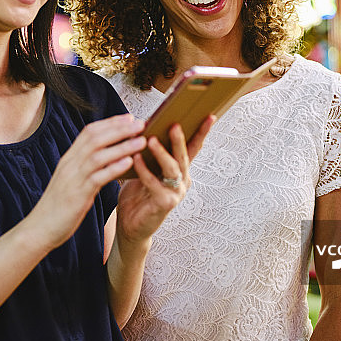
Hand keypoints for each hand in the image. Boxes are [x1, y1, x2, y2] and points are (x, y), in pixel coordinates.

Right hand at [30, 114, 145, 249]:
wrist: (40, 228)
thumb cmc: (58, 206)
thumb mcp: (70, 180)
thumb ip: (84, 166)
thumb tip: (103, 155)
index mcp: (69, 159)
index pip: (89, 132)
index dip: (110, 123)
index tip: (128, 117)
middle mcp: (70, 164)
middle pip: (95, 138)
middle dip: (119, 129)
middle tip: (141, 123)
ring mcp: (73, 178)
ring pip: (98, 155)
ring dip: (122, 146)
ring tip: (141, 140)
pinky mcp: (77, 195)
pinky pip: (97, 177)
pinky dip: (113, 168)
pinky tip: (128, 162)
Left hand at [116, 115, 214, 244]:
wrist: (131, 224)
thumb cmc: (138, 195)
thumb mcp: (145, 169)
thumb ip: (150, 154)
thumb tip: (146, 126)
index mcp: (180, 170)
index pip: (193, 148)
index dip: (201, 132)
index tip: (209, 116)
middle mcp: (182, 181)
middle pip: (184, 156)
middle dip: (180, 139)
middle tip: (175, 124)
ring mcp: (176, 193)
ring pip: (172, 169)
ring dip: (162, 153)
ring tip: (151, 140)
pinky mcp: (164, 204)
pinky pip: (154, 183)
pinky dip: (144, 170)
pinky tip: (136, 159)